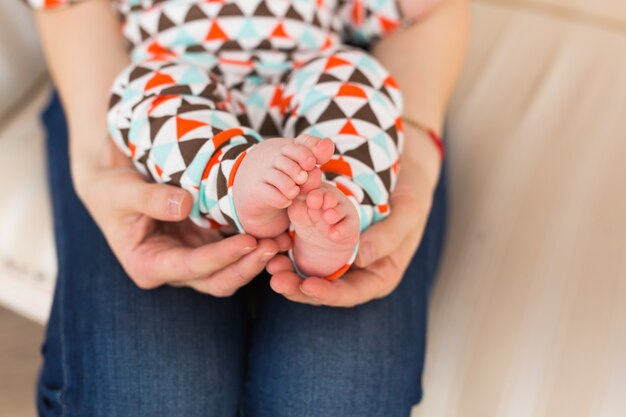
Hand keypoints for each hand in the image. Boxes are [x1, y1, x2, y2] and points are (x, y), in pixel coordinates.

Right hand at [72, 139, 289, 296]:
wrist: (112, 181)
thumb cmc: (110, 188)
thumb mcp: (120, 191)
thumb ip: (149, 199)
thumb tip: (183, 206)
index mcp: (149, 266)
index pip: (191, 268)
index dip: (220, 258)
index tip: (247, 243)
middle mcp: (174, 269)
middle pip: (217, 280)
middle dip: (246, 266)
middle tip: (274, 245)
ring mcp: (191, 257)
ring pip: (230, 269)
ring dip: (256, 259)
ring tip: (281, 239)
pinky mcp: (204, 243)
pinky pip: (232, 249)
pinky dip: (252, 243)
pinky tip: (274, 231)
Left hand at [266, 125, 440, 305]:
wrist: (406, 171)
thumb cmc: (413, 193)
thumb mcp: (408, 213)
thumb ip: (387, 237)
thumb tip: (361, 259)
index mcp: (380, 275)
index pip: (352, 293)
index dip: (329, 294)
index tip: (307, 285)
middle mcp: (359, 272)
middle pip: (326, 289)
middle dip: (299, 288)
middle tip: (276, 279)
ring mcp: (342, 258)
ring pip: (312, 273)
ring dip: (290, 273)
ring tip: (270, 264)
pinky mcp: (328, 241)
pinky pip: (307, 250)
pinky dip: (291, 250)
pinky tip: (275, 245)